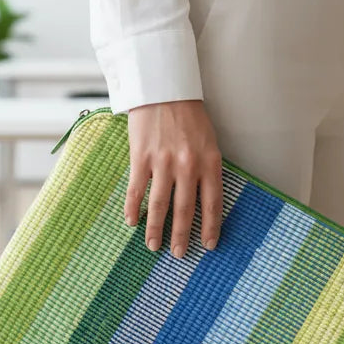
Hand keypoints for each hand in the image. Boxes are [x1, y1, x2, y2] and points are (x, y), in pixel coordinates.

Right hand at [124, 100, 222, 256]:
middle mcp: (187, 166)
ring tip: (153, 245)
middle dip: (181, 236)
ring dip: (155, 229)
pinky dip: (133, 209)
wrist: (163, 89)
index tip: (208, 245)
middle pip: (185, 211)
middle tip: (178, 254)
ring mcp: (163, 163)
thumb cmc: (188, 115)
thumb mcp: (209, 141)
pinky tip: (131, 222)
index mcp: (209, 162)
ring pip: (159, 206)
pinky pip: (136, 190)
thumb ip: (207, 169)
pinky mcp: (141, 157)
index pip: (212, 204)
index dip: (211, 228)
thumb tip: (203, 199)